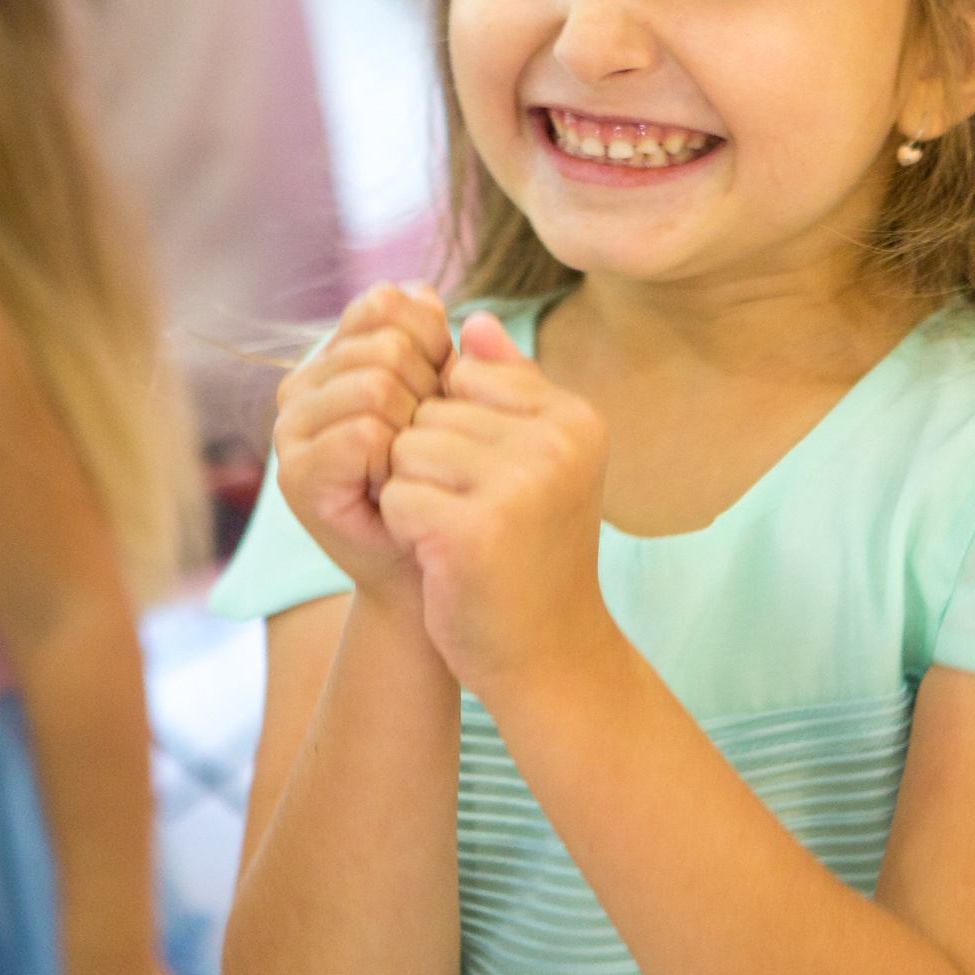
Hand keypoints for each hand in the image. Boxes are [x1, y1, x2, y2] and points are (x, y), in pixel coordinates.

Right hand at [272, 284, 452, 600]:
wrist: (435, 566)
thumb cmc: (447, 479)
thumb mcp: (452, 399)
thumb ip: (443, 343)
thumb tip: (426, 291)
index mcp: (337, 354)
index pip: (386, 303)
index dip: (432, 340)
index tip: (444, 390)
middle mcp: (303, 383)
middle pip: (385, 345)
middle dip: (428, 389)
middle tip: (430, 441)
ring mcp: (291, 429)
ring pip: (375, 385)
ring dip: (414, 429)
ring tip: (412, 464)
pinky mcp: (295, 474)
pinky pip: (362, 433)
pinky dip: (394, 459)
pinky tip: (395, 486)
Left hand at [382, 313, 616, 699]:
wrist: (548, 654)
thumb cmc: (532, 552)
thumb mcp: (538, 460)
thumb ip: (510, 386)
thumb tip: (472, 319)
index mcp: (576, 417)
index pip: (464, 373)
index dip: (453, 426)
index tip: (487, 478)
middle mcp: (557, 443)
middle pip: (430, 410)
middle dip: (429, 463)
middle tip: (474, 516)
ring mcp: (521, 485)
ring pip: (406, 450)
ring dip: (415, 495)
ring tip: (458, 534)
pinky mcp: (476, 531)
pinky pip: (398, 497)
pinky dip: (407, 529)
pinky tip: (443, 557)